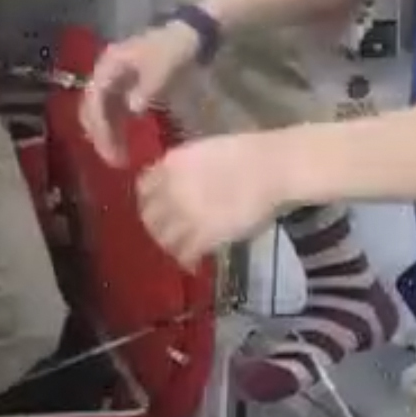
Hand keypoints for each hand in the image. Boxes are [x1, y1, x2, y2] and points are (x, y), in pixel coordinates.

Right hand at [79, 22, 206, 163]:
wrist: (189, 34)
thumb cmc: (174, 49)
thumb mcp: (162, 67)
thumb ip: (147, 88)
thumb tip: (133, 109)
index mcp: (108, 65)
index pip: (95, 100)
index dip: (100, 126)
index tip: (111, 150)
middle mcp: (105, 74)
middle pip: (92, 109)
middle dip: (101, 136)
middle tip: (114, 161)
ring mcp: (114, 81)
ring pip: (101, 113)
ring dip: (108, 136)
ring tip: (120, 159)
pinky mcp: (125, 88)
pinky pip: (114, 113)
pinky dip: (117, 129)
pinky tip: (126, 145)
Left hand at [137, 134, 294, 264]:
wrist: (272, 168)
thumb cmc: (246, 153)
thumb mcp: (203, 152)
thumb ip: (183, 170)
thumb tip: (176, 185)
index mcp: (170, 165)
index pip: (143, 188)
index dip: (149, 200)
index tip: (158, 207)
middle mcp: (171, 190)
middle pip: (148, 216)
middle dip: (156, 225)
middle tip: (168, 232)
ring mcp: (186, 214)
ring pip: (163, 239)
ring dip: (170, 246)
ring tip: (180, 250)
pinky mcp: (204, 235)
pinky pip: (185, 254)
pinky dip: (187, 261)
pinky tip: (193, 263)